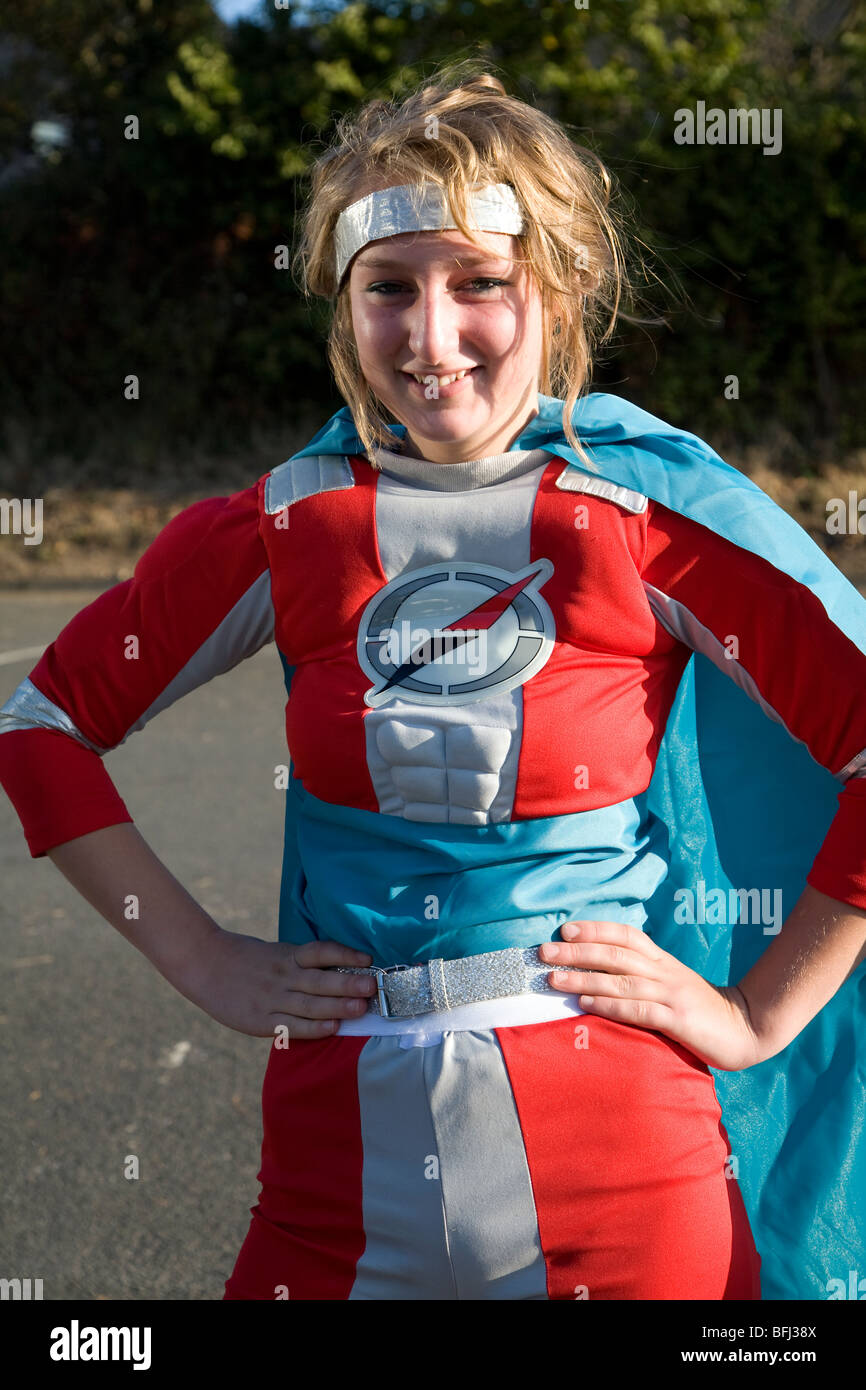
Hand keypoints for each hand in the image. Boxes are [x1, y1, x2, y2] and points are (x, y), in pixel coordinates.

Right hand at [177, 926, 376, 1038]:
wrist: (205, 965)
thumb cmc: (246, 959)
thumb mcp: (275, 952)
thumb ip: (301, 962)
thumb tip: (339, 968)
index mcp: (287, 955)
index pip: (321, 952)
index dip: (345, 954)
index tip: (368, 958)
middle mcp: (283, 975)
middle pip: (320, 980)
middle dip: (348, 983)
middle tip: (372, 987)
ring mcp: (272, 999)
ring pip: (310, 1004)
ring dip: (337, 1006)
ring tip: (361, 1008)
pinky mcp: (261, 1020)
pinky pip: (292, 1025)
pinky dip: (314, 1027)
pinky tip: (332, 1027)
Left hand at [539, 920, 764, 1070]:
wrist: (748, 1028)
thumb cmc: (702, 1009)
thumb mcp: (673, 984)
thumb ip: (644, 977)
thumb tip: (601, 974)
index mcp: (663, 961)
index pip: (626, 935)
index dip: (595, 929)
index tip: (565, 929)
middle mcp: (664, 972)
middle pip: (615, 954)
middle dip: (576, 951)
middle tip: (544, 951)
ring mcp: (671, 994)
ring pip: (620, 980)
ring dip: (584, 978)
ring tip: (554, 978)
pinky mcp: (678, 1019)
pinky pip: (638, 1010)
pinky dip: (609, 1006)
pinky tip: (586, 1006)